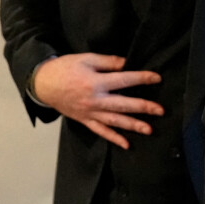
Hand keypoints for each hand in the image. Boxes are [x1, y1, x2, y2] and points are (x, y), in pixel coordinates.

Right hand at [33, 53, 163, 149]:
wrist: (43, 85)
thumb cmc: (66, 68)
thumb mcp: (87, 58)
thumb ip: (109, 62)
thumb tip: (127, 63)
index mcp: (96, 82)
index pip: (125, 80)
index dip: (142, 78)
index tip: (157, 78)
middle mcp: (95, 100)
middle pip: (123, 104)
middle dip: (144, 108)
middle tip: (161, 111)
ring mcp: (90, 113)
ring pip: (115, 121)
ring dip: (133, 126)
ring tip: (149, 129)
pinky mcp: (85, 120)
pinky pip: (101, 131)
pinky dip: (113, 138)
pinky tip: (126, 144)